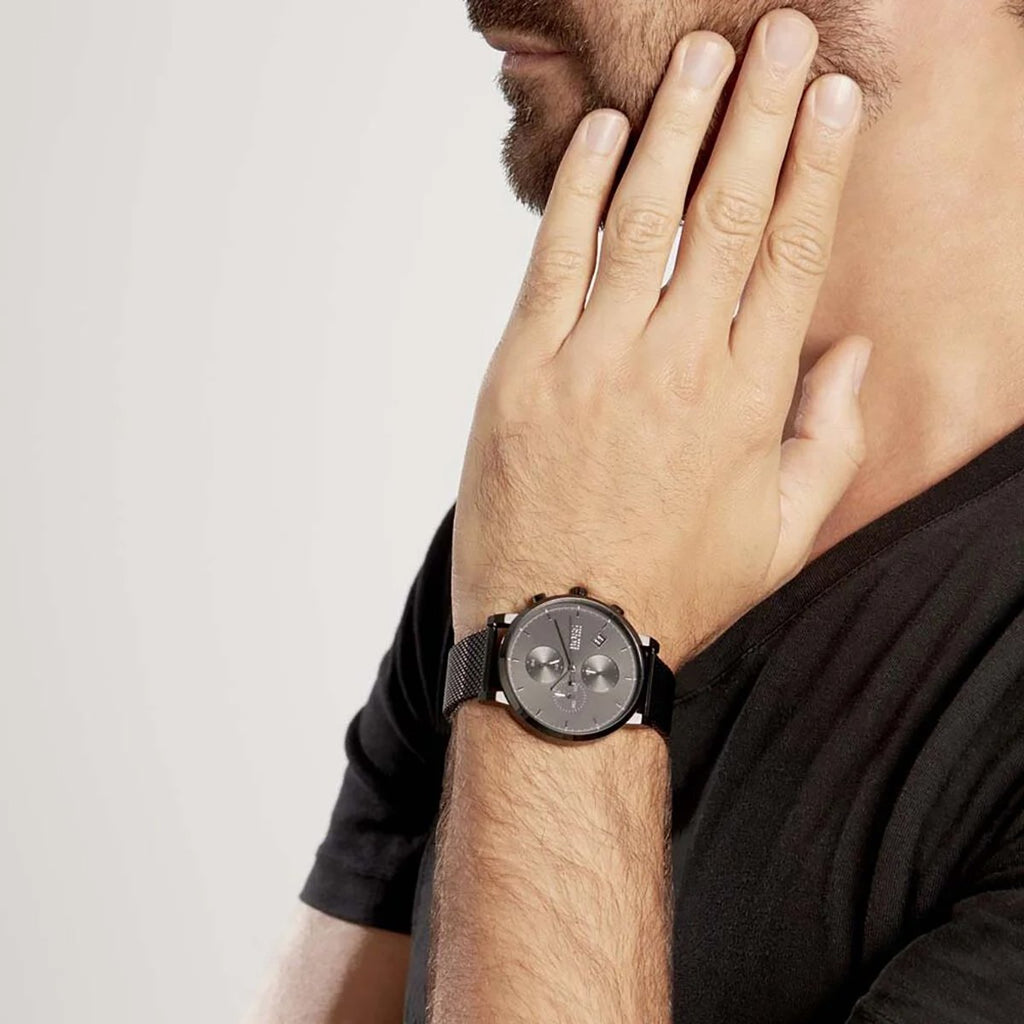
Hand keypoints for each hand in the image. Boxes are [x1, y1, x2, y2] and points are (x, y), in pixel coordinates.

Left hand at [451, 8, 871, 670]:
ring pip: (642, 219)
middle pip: (725, 212)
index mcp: (745, 400)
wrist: (566, 642)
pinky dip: (581, 192)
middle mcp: (673, 365)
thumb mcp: (780, 535)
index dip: (813, 167)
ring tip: (703, 56)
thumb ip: (827, 442)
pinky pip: (555, 261)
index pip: (789, 254)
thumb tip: (850, 355)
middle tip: (777, 33)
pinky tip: (608, 133)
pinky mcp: (521, 372)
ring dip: (675, 127)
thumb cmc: (676, 592)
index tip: (830, 100)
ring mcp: (591, 362)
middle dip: (757, 113)